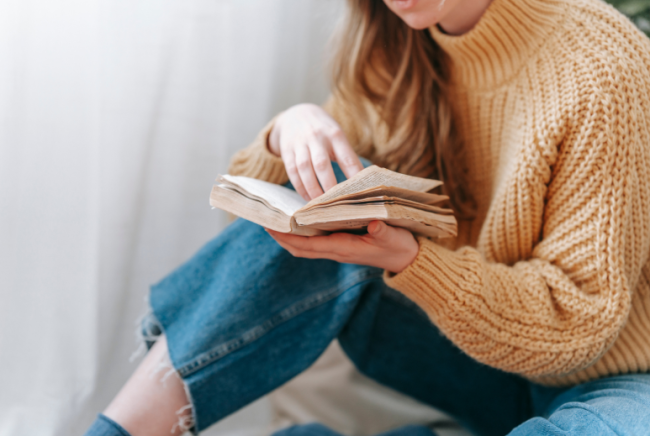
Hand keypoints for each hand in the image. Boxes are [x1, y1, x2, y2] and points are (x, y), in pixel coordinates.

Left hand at [266, 221, 418, 273]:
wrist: (408, 259)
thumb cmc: (400, 246)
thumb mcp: (393, 236)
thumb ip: (382, 231)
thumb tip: (373, 223)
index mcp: (344, 248)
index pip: (309, 245)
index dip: (289, 237)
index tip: (271, 226)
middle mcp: (337, 251)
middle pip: (301, 248)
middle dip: (282, 237)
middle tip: (264, 222)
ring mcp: (338, 250)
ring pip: (306, 247)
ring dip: (289, 237)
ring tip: (275, 221)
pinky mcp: (342, 246)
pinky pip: (315, 243)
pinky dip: (302, 235)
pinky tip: (298, 223)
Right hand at [268, 103, 363, 200]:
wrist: (296, 114)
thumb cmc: (324, 131)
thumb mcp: (337, 136)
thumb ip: (347, 155)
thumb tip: (363, 181)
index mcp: (335, 135)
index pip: (346, 157)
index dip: (354, 175)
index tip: (361, 192)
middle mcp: (317, 138)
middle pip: (322, 164)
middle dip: (329, 185)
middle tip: (336, 202)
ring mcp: (300, 144)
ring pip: (304, 168)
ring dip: (312, 188)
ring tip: (320, 204)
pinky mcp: (287, 150)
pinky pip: (292, 171)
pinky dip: (300, 187)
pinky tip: (307, 198)